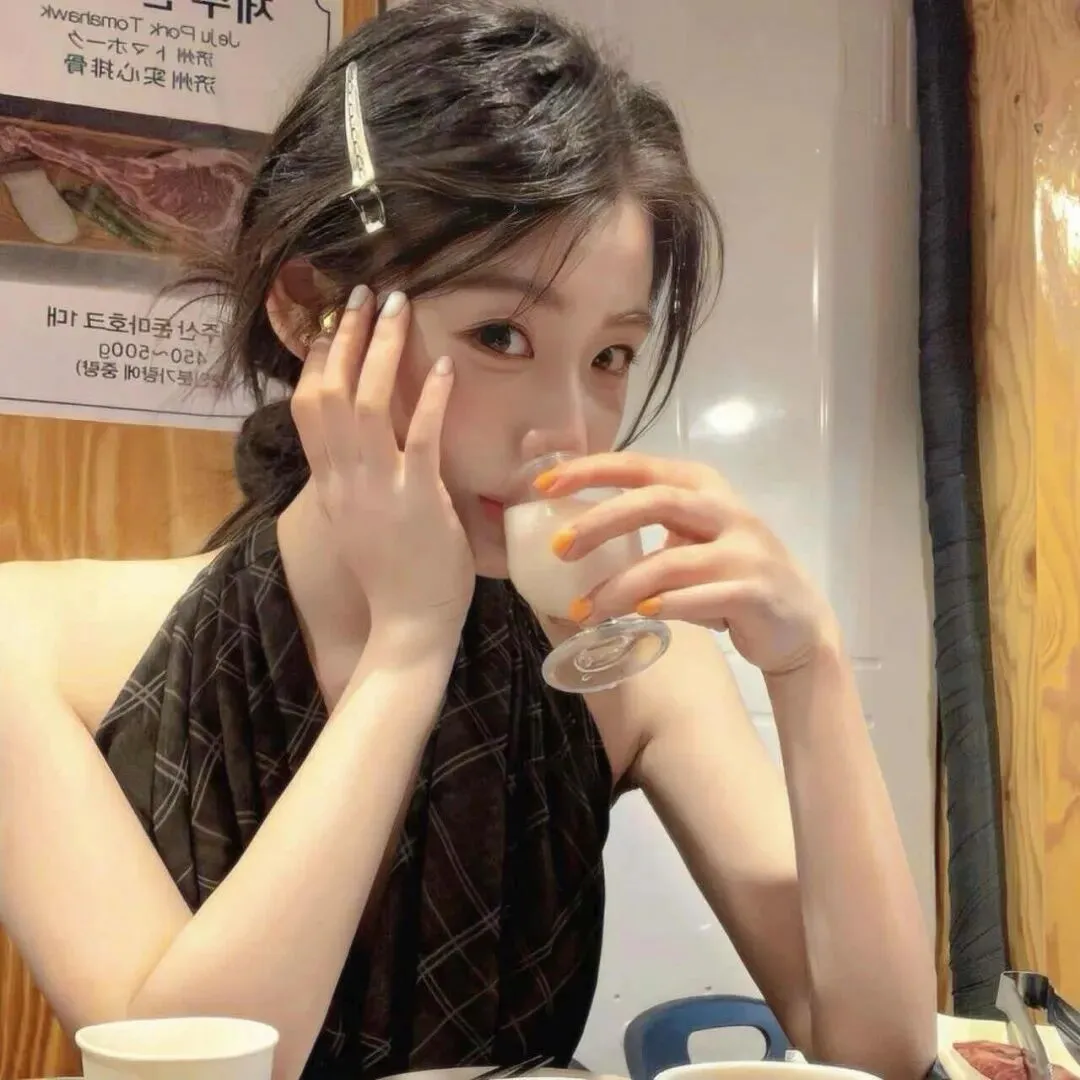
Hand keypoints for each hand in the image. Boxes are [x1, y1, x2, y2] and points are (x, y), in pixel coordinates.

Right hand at [291, 287, 474, 636]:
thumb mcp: (358, 521)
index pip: (308, 408)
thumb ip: (355, 480)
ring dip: (381, 350)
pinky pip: (419, 438)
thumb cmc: (392, 576)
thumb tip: (361, 444)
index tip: (332, 322)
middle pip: (330, 392)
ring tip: (397, 308)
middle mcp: (343, 479)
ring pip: (366, 404)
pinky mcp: (417, 498)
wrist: (408, 625)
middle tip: (363, 293)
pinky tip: (443, 366)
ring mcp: (377, 488)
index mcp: (329, 484)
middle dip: (346, 337)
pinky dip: (428, 398)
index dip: (318, 359)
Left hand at [537, 451, 838, 675]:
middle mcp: (727, 510)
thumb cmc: (730, 575)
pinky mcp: (756, 592)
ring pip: (670, 562)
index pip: (640, 465)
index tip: (544, 484)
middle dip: (600, 522)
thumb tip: (574, 529)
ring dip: (620, 588)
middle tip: (559, 549)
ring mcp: (746, 551)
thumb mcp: (691, 538)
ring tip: (584, 612)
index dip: (591, 471)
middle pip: (655, 501)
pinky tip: (639, 616)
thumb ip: (649, 525)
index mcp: (703, 486)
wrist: (797, 624)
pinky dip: (665, 607)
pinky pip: (700, 599)